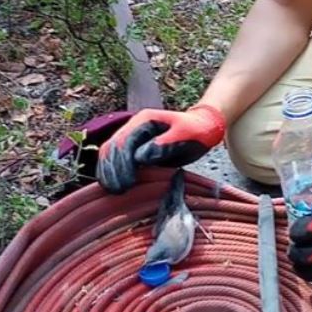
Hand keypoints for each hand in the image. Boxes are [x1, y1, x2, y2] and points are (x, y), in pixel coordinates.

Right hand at [96, 104, 225, 193]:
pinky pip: (116, 159)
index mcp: (144, 120)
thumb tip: (140, 158)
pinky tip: (114, 186)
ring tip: (114, 191)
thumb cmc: (197, 131)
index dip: (122, 163)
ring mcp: (132, 137)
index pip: (123, 142)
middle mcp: (133, 127)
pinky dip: (112, 172)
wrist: (202, 126)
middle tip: (118, 190)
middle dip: (113, 170)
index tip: (127, 183)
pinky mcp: (134, 148)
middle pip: (112, 147)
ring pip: (110, 153)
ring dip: (109, 172)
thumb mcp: (185, 135)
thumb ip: (163, 145)